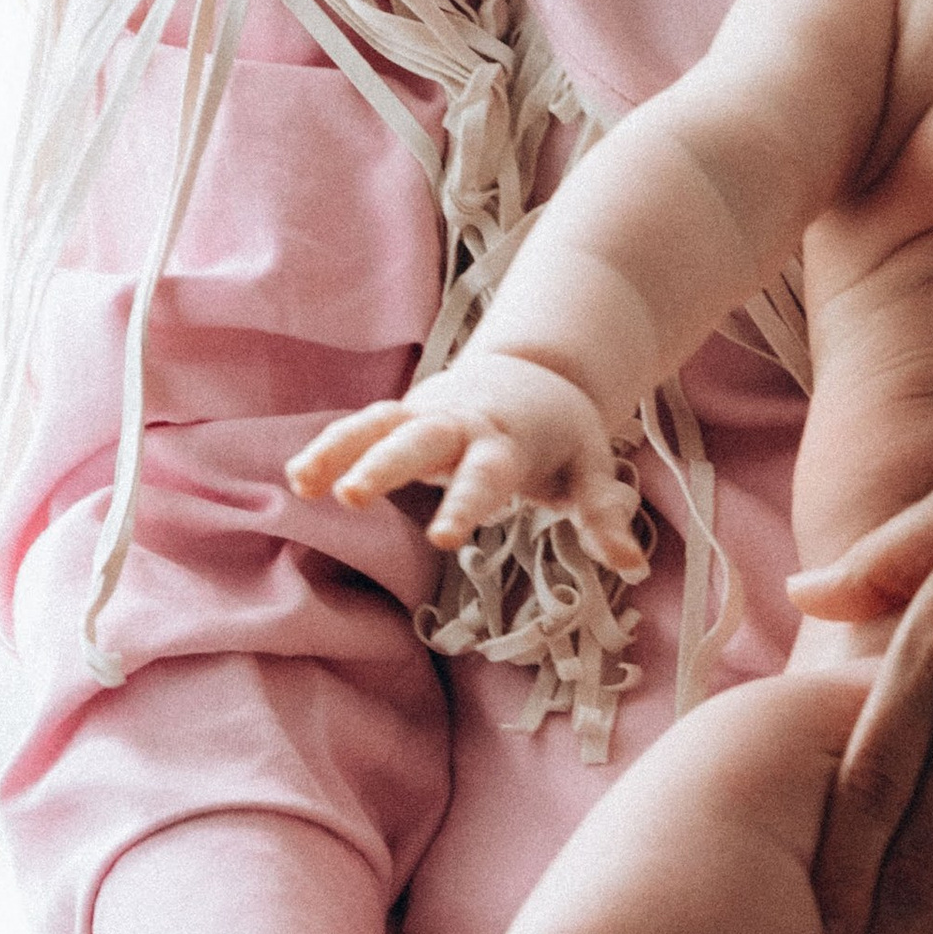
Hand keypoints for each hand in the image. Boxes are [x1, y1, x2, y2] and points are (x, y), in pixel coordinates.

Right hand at [287, 351, 645, 570]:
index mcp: (506, 442)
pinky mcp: (401, 416)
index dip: (466, 505)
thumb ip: (603, 514)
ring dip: (340, 449)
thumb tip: (633, 564)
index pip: (485, 477)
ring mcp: (424, 416)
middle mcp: (458, 426)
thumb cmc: (562, 433)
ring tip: (301, 482)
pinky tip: (299, 478)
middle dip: (387, 465)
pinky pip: (359, 427)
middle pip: (418, 441)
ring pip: (377, 425)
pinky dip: (330, 446)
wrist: (536, 369)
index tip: (444, 539)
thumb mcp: (591, 468)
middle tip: (354, 495)